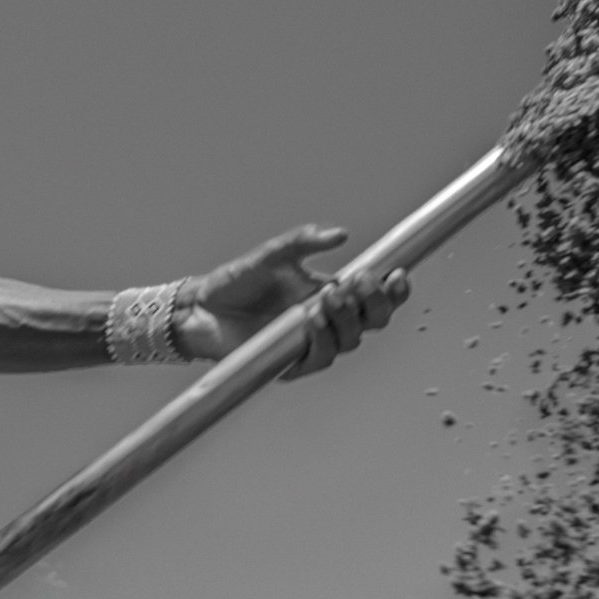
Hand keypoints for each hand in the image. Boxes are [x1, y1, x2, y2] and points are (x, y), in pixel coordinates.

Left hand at [180, 225, 408, 372]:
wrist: (201, 309)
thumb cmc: (238, 282)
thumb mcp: (272, 255)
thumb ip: (304, 242)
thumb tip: (340, 234)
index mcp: (332, 294)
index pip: (375, 296)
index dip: (394, 289)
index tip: (397, 272)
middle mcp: (329, 322)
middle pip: (374, 321)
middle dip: (374, 303)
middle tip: (361, 283)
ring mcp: (313, 344)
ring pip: (351, 341)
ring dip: (345, 318)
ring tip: (328, 298)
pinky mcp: (293, 364)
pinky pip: (320, 357)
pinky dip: (322, 340)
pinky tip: (312, 321)